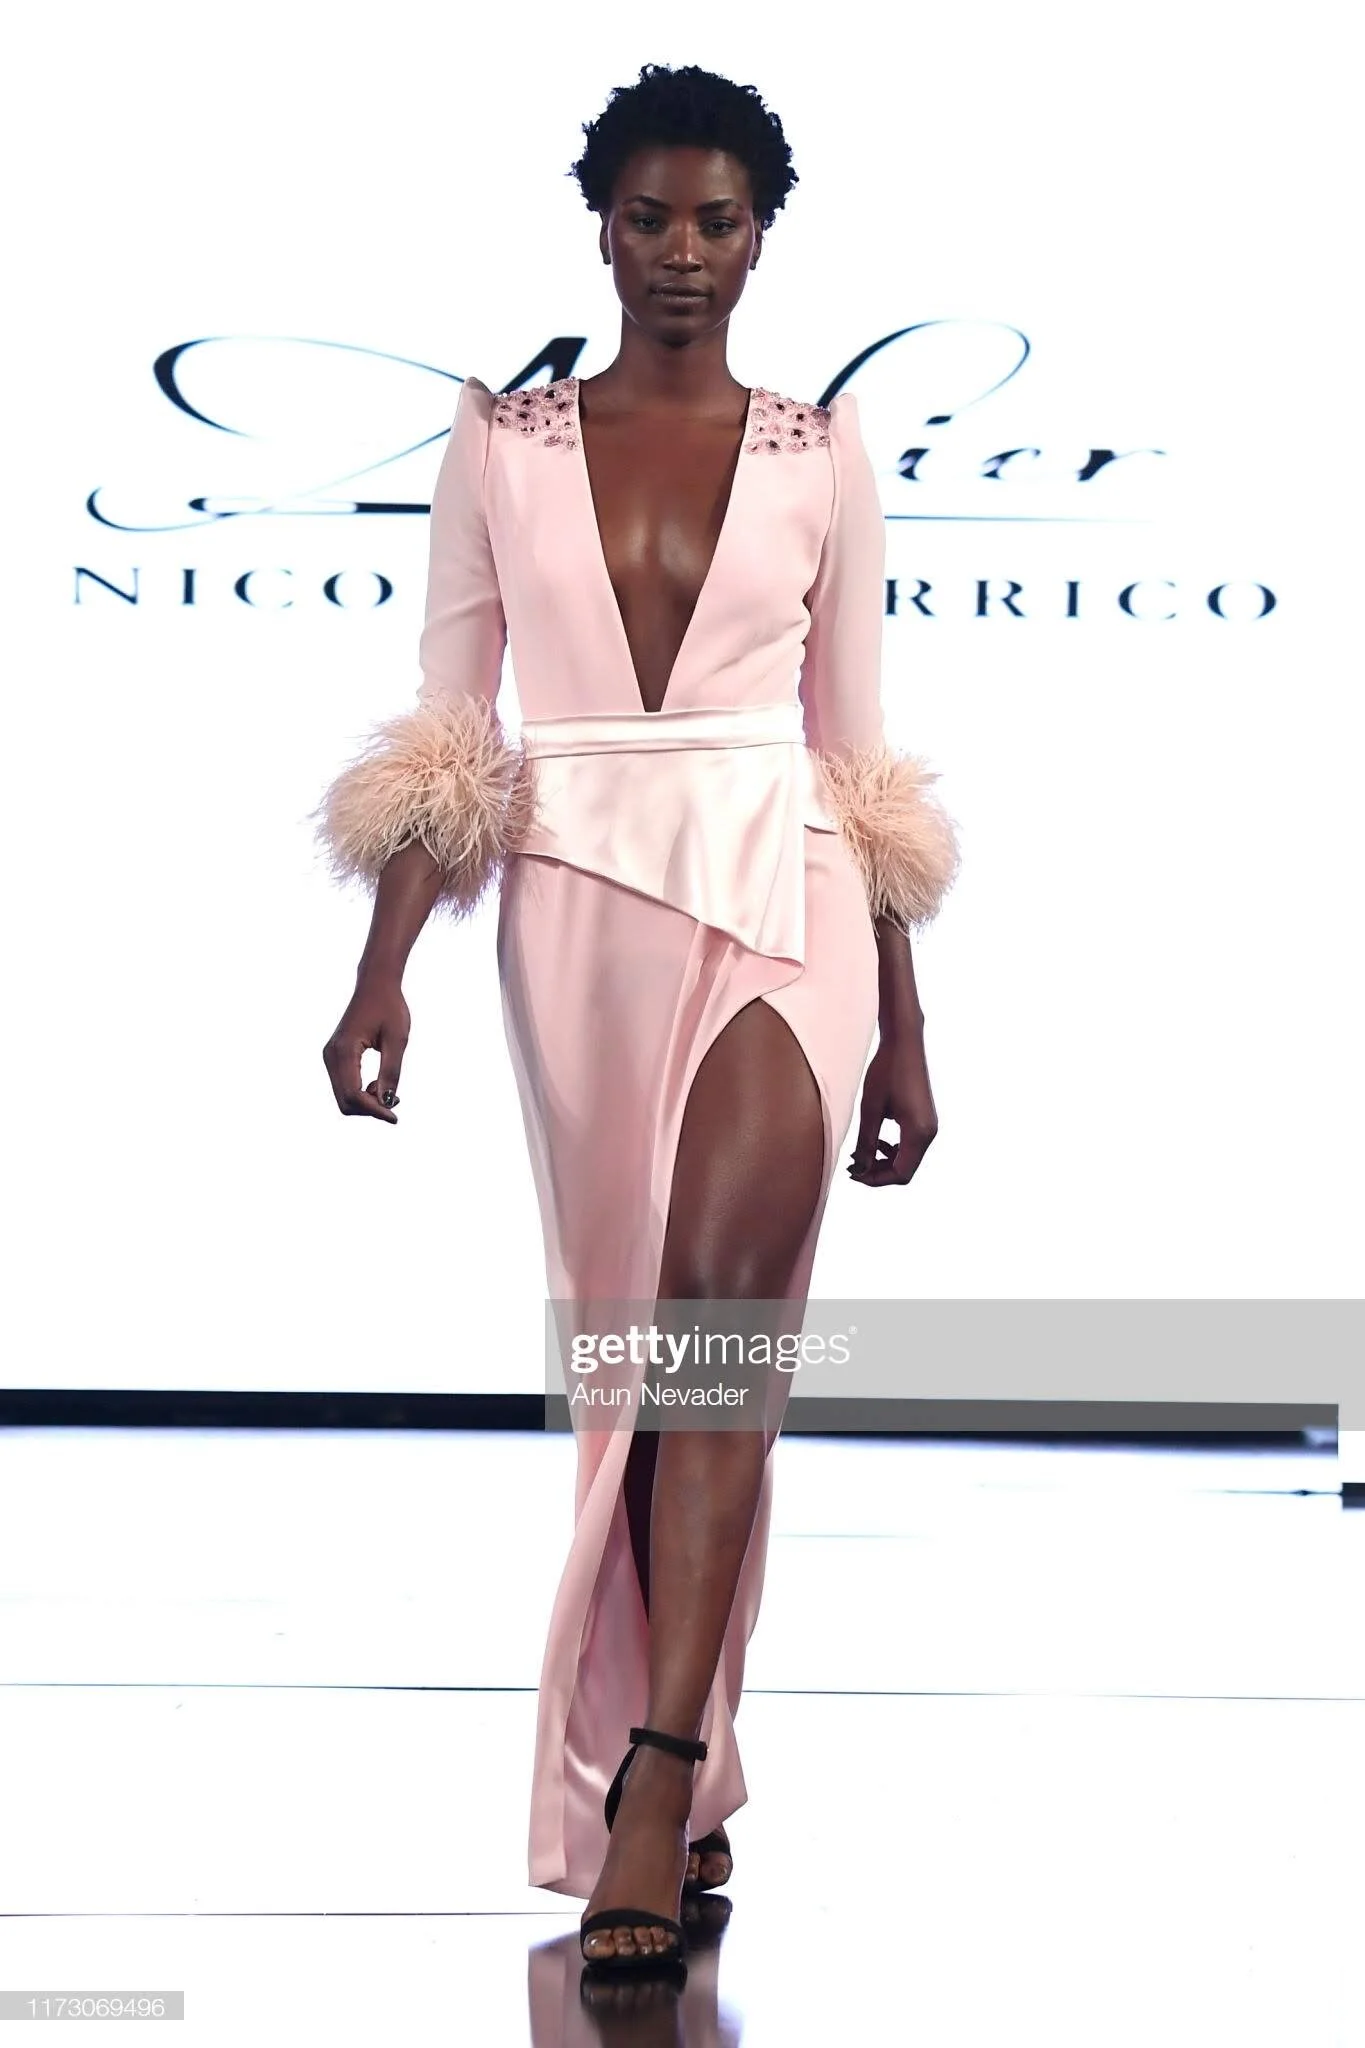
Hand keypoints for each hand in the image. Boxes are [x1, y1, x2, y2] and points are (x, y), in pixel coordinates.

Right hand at [322, 974, 410, 1121]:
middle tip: (395, 1102)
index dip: (374, 1110)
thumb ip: (391, 1071)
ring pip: (343, 1097)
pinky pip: (344, 1086)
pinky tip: (379, 1086)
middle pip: (344, 1101)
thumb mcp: (397, 1040)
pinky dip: (361, 1094)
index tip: (395, 1117)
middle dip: (369, 1109)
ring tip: (389, 1092)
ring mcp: (330, 1056)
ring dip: (366, 1102)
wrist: (375, 984)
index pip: (353, 1094)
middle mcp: (331, 1055)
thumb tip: (386, 1102)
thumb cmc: (389, 1007)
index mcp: (344, 1051)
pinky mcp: (334, 1057)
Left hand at [848, 1023, 937, 1186]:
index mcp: (919, 1132)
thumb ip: (866, 1142)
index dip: (875, 1179)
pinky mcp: (925, 1119)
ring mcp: (929, 1126)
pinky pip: (910, 1145)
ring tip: (862, 1153)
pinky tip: (877, 1140)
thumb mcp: (870, 1109)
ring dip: (885, 1162)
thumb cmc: (886, 1071)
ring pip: (908, 1159)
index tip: (852, 1173)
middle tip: (853, 1166)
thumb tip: (860, 1169)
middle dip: (879, 1172)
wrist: (904, 1043)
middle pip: (906, 1169)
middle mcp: (929, 1132)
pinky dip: (893, 1149)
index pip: (901, 1174)